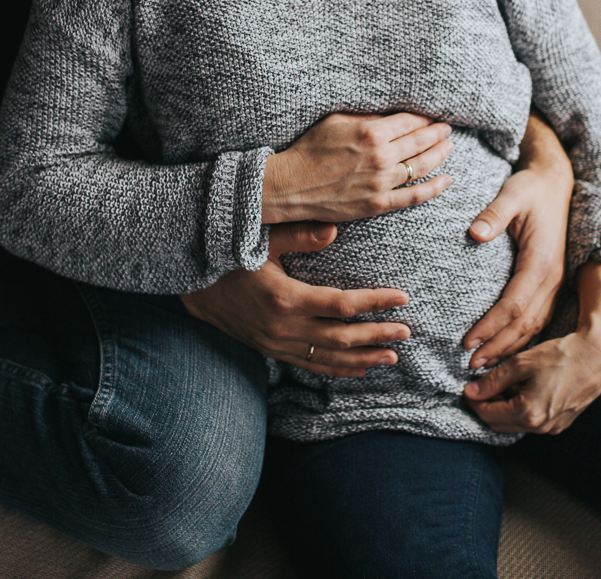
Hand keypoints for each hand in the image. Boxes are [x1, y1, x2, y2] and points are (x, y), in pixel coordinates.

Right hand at [180, 221, 411, 376]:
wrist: (194, 289)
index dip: (376, 303)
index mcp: (286, 298)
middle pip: (343, 337)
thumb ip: (298, 235)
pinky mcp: (273, 351)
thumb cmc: (230, 257)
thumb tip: (335, 230)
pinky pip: (311, 365)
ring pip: (330, 357)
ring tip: (392, 357)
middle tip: (406, 331)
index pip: (343, 305)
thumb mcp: (261, 241)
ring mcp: (279, 344)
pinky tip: (359, 370)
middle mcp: (284, 328)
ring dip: (363, 358)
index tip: (402, 298)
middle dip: (378, 334)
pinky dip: (337, 369)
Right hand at [261, 113, 453, 223]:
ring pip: (421, 166)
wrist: (292, 186)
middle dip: (438, 133)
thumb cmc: (310, 149)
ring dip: (440, 155)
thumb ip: (367, 118)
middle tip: (447, 128)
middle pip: (420, 142)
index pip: (410, 121)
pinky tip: (446, 180)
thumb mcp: (336, 121)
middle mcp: (380, 157)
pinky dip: (434, 188)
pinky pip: (414, 196)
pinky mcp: (378, 204)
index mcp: (370, 133)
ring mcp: (381, 183)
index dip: (425, 117)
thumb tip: (391, 116)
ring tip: (449, 147)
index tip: (433, 115)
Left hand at [460, 112, 571, 368]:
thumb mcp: (512, 193)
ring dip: (511, 347)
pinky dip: (522, 337)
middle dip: (499, 347)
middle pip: (525, 323)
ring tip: (485, 364)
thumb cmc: (531, 188)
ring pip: (535, 325)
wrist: (558, 182)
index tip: (467, 342)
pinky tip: (505, 347)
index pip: (514, 304)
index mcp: (541, 261)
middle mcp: (552, 277)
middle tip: (471, 366)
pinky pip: (540, 318)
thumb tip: (475, 233)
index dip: (491, 326)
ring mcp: (556, 282)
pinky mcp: (554, 283)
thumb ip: (494, 213)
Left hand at [465, 262, 600, 433]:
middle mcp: (541, 426)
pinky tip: (522, 390)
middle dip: (487, 407)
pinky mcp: (563, 422)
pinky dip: (522, 409)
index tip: (468, 389)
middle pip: (501, 424)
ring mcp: (554, 427)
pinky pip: (534, 421)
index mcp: (529, 413)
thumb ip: (494, 380)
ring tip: (502, 386)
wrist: (598, 356)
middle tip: (480, 389)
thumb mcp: (521, 363)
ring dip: (505, 408)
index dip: (475, 402)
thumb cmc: (561, 355)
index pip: (489, 415)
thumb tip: (473, 392)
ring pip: (517, 424)